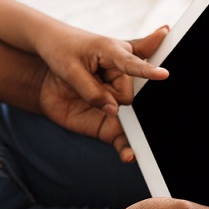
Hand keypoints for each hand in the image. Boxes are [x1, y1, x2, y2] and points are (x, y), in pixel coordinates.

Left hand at [35, 26, 168, 161]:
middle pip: (129, 95)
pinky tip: (128, 156)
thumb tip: (113, 110)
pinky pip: (122, 135)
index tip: (163, 74)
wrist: (44, 70)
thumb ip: (92, 90)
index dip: (147, 71)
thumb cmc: (60, 55)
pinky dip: (126, 147)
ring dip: (113, 114)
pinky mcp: (111, 115)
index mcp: (114, 53)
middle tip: (90, 82)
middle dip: (112, 96)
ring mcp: (118, 95)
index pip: (133, 65)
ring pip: (126, 111)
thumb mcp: (70, 70)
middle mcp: (122, 75)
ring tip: (88, 98)